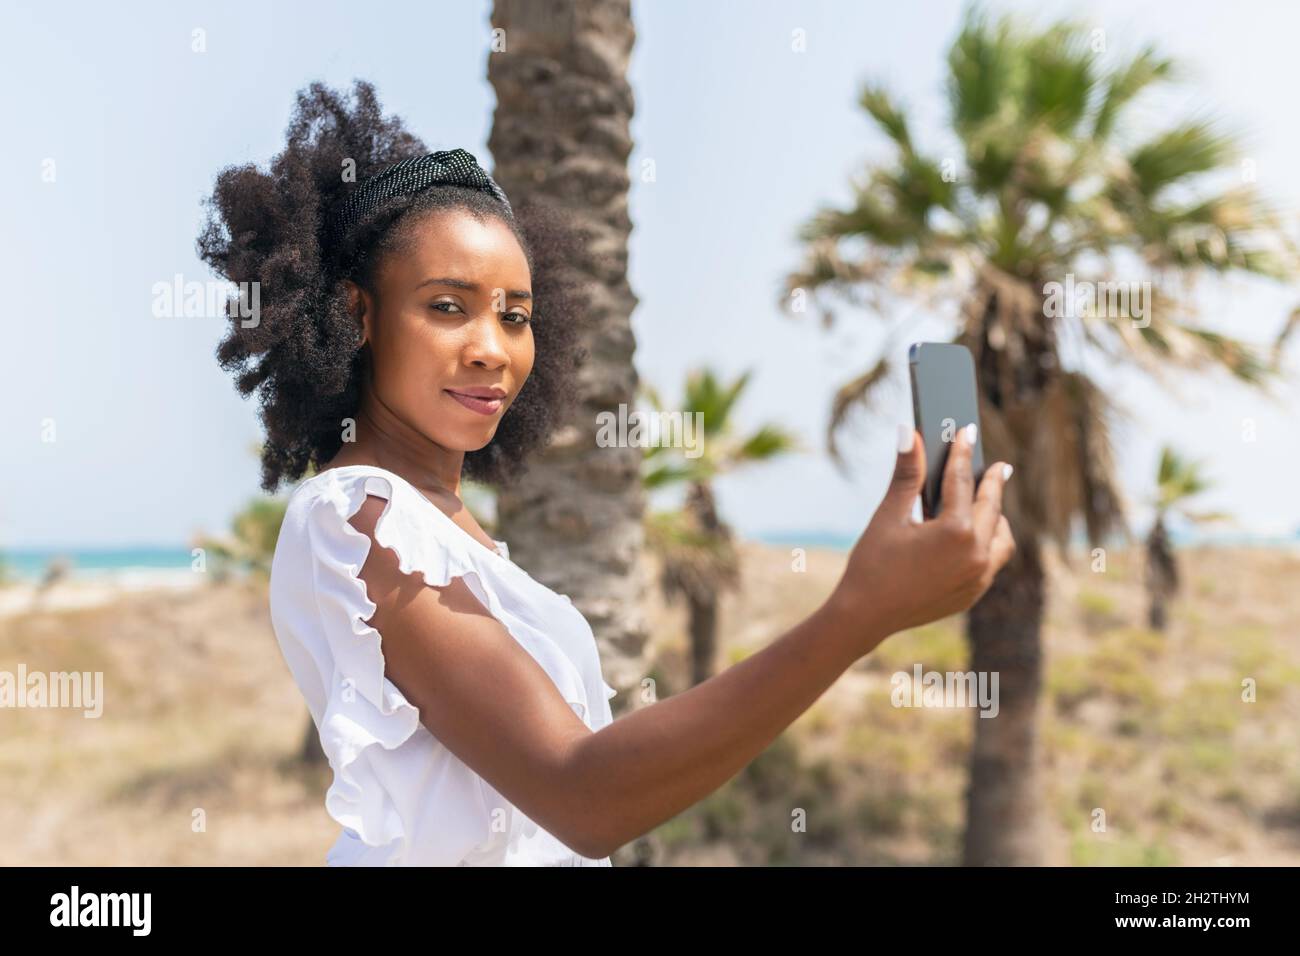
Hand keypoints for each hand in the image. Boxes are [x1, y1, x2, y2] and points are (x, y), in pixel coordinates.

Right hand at [829, 422, 1016, 653]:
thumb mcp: (889, 515)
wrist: (865, 617)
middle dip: (992, 484)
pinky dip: (989, 544)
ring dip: (995, 518)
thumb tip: (909, 433)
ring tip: (987, 504)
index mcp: (955, 532)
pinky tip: (974, 537)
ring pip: (1001, 538)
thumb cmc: (872, 564)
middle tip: (998, 466)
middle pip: (989, 508)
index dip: (963, 453)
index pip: (962, 482)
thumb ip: (907, 474)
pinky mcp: (973, 595)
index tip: (968, 432)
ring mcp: (978, 579)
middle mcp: (975, 556)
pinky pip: (992, 563)